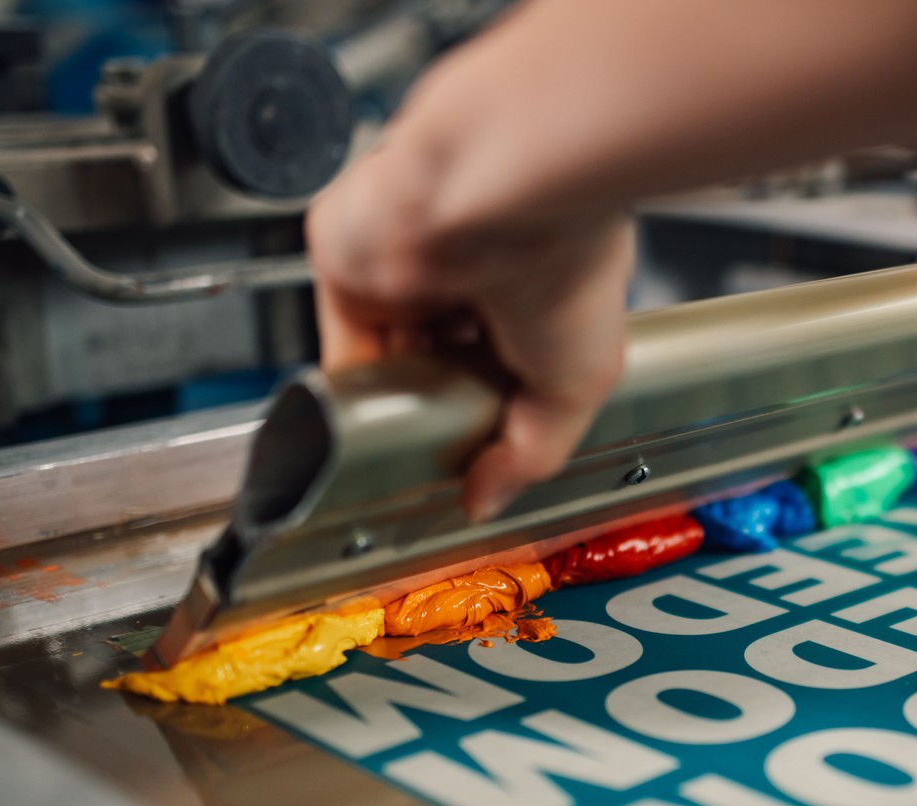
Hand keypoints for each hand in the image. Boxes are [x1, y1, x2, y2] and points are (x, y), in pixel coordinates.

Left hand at [306, 100, 632, 524]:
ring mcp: (403, 267)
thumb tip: (486, 502)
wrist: (505, 192)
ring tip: (413, 446)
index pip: (500, 373)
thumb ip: (530, 455)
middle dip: (444, 417)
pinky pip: (338, 345)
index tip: (486, 468)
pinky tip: (368, 426)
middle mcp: (466, 277)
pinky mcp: (345, 260)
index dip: (492, 422)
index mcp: (531, 292)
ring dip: (397, 406)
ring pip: (387, 362)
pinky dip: (349, 391)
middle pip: (439, 371)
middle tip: (451, 466)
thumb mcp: (577, 385)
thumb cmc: (567, 262)